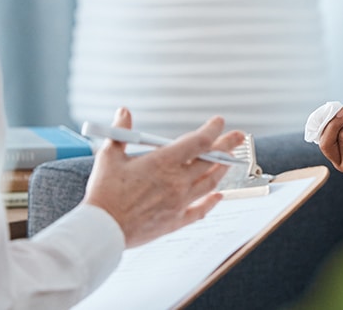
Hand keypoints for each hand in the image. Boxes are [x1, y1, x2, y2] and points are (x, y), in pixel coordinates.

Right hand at [82, 108, 246, 247]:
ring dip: (222, 170)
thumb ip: (120, 132)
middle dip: (227, 146)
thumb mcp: (108, 156)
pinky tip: (218, 197)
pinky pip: (200, 210)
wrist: (103, 229)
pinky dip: (211, 202)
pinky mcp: (175, 221)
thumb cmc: (104, 193)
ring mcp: (179, 202)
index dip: (212, 129)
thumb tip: (123, 112)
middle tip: (238, 137)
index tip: (219, 122)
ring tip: (229, 161)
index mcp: (163, 162)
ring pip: (209, 183)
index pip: (198, 141)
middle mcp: (177, 181)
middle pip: (211, 160)